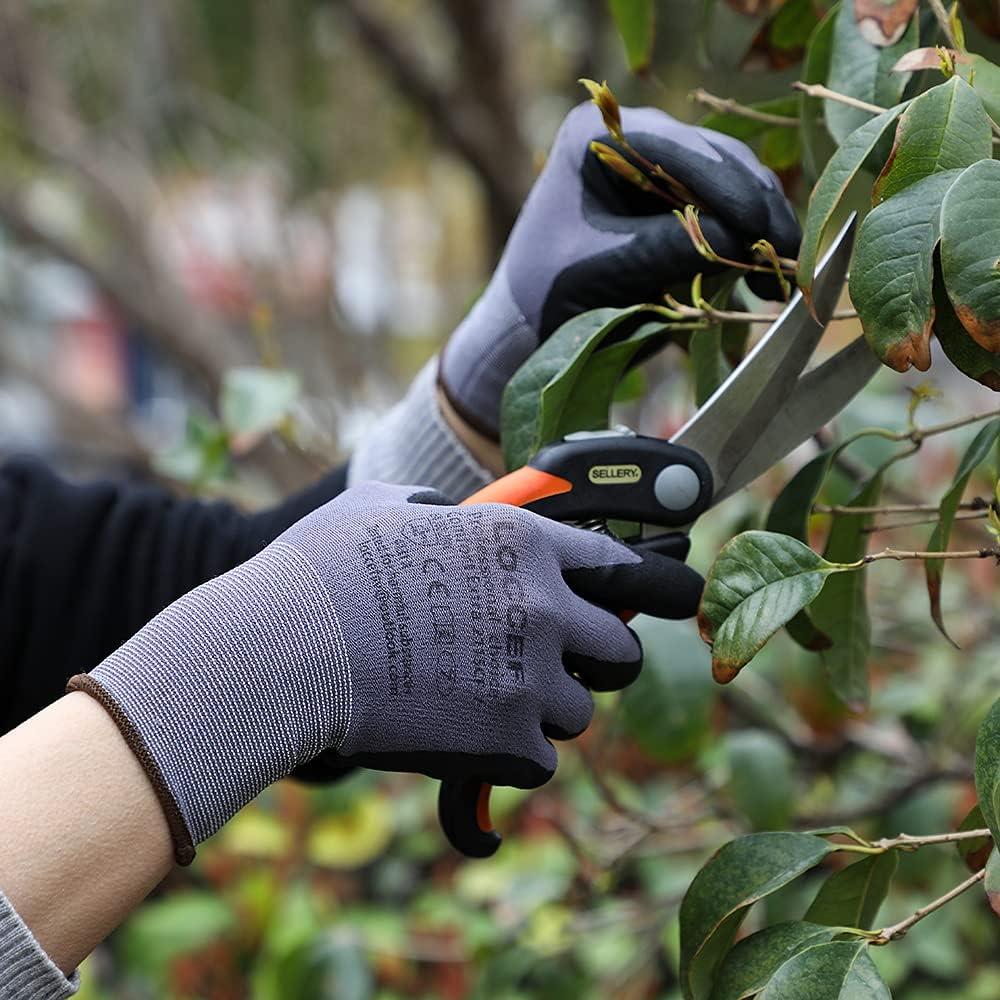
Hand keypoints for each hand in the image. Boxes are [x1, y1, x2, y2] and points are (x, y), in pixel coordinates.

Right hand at [69, 483, 702, 862]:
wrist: (282, 650)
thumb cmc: (321, 571)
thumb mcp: (380, 508)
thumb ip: (432, 510)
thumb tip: (438, 514)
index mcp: (521, 542)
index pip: (621, 565)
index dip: (644, 586)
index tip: (656, 600)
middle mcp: (541, 606)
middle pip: (621, 651)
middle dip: (593, 662)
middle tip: (552, 666)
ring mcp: (529, 677)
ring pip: (578, 712)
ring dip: (540, 712)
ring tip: (482, 702)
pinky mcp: (507, 741)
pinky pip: (539, 761)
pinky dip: (507, 758)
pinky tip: (463, 738)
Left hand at [440, 101, 800, 438]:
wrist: (531, 329)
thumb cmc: (550, 294)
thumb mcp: (607, 269)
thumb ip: (670, 248)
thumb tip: (743, 239)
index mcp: (597, 137)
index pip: (676, 148)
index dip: (725, 186)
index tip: (757, 227)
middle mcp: (633, 140)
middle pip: (715, 160)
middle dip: (754, 207)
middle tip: (789, 252)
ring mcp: (660, 170)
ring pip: (732, 184)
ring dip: (761, 227)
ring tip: (785, 271)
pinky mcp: (678, 205)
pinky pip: (728, 213)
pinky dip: (751, 242)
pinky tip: (769, 275)